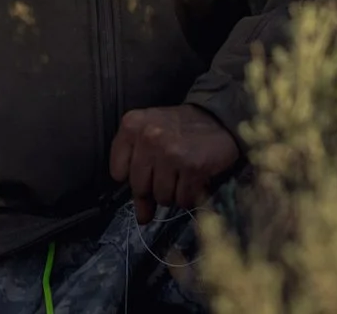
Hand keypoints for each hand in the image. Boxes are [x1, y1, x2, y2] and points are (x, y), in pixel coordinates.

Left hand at [108, 104, 241, 224]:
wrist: (219, 119)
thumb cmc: (180, 131)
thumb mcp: (151, 141)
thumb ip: (139, 174)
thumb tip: (141, 217)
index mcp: (132, 125)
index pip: (118, 172)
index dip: (134, 176)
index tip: (148, 169)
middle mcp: (149, 136)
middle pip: (139, 188)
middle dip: (155, 188)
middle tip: (170, 172)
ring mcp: (171, 152)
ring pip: (162, 197)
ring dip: (174, 192)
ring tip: (183, 173)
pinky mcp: (193, 166)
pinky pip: (183, 200)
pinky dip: (190, 195)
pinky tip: (195, 178)